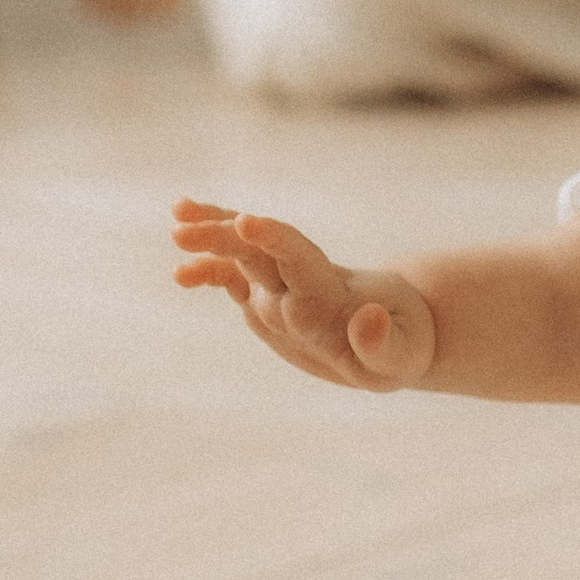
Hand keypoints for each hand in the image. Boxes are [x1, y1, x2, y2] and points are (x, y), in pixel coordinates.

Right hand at [170, 200, 436, 390]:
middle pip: (259, 252)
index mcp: (330, 290)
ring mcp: (281, 289)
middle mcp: (301, 283)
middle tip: (181, 231)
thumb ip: (383, 343)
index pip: (298, 257)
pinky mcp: (268, 300)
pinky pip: (235, 279)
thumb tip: (368, 318)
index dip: (273, 238)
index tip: (245, 222)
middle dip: (222, 238)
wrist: (397, 334)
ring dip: (209, 242)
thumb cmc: (403, 347)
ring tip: (175, 229)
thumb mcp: (402, 357)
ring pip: (242, 256)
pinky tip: (181, 274)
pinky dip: (209, 270)